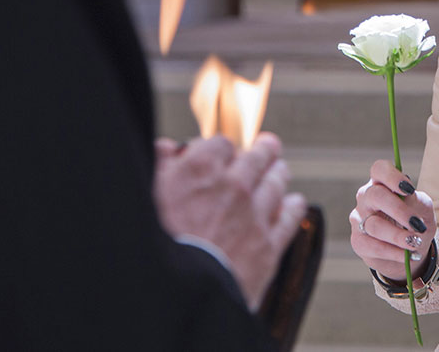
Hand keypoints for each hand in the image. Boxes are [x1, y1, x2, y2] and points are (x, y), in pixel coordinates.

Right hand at [154, 133, 307, 310]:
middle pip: (258, 156)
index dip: (221, 149)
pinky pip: (291, 216)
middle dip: (261, 151)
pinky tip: (293, 202)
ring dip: (277, 174)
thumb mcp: (145, 195)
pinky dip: (293, 206)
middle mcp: (234, 185)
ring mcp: (255, 215)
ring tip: (279, 171)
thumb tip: (169, 148)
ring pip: (276, 182)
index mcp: (201, 169)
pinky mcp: (268, 245)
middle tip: (267, 147)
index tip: (221, 155)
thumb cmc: (153, 244)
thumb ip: (159, 165)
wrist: (176, 293)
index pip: (222, 144)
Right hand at [350, 159, 434, 281]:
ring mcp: (359, 219)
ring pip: (375, 225)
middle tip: (417, 224)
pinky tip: (406, 254)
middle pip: (375, 195)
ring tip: (415, 242)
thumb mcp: (423, 208)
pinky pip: (374, 246)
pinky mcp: (358, 241)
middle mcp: (367, 198)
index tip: (409, 189)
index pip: (379, 169)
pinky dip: (393, 252)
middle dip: (398, 210)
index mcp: (382, 183)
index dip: (392, 176)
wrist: (412, 249)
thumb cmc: (416, 221)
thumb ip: (416, 201)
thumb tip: (406, 198)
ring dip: (398, 236)